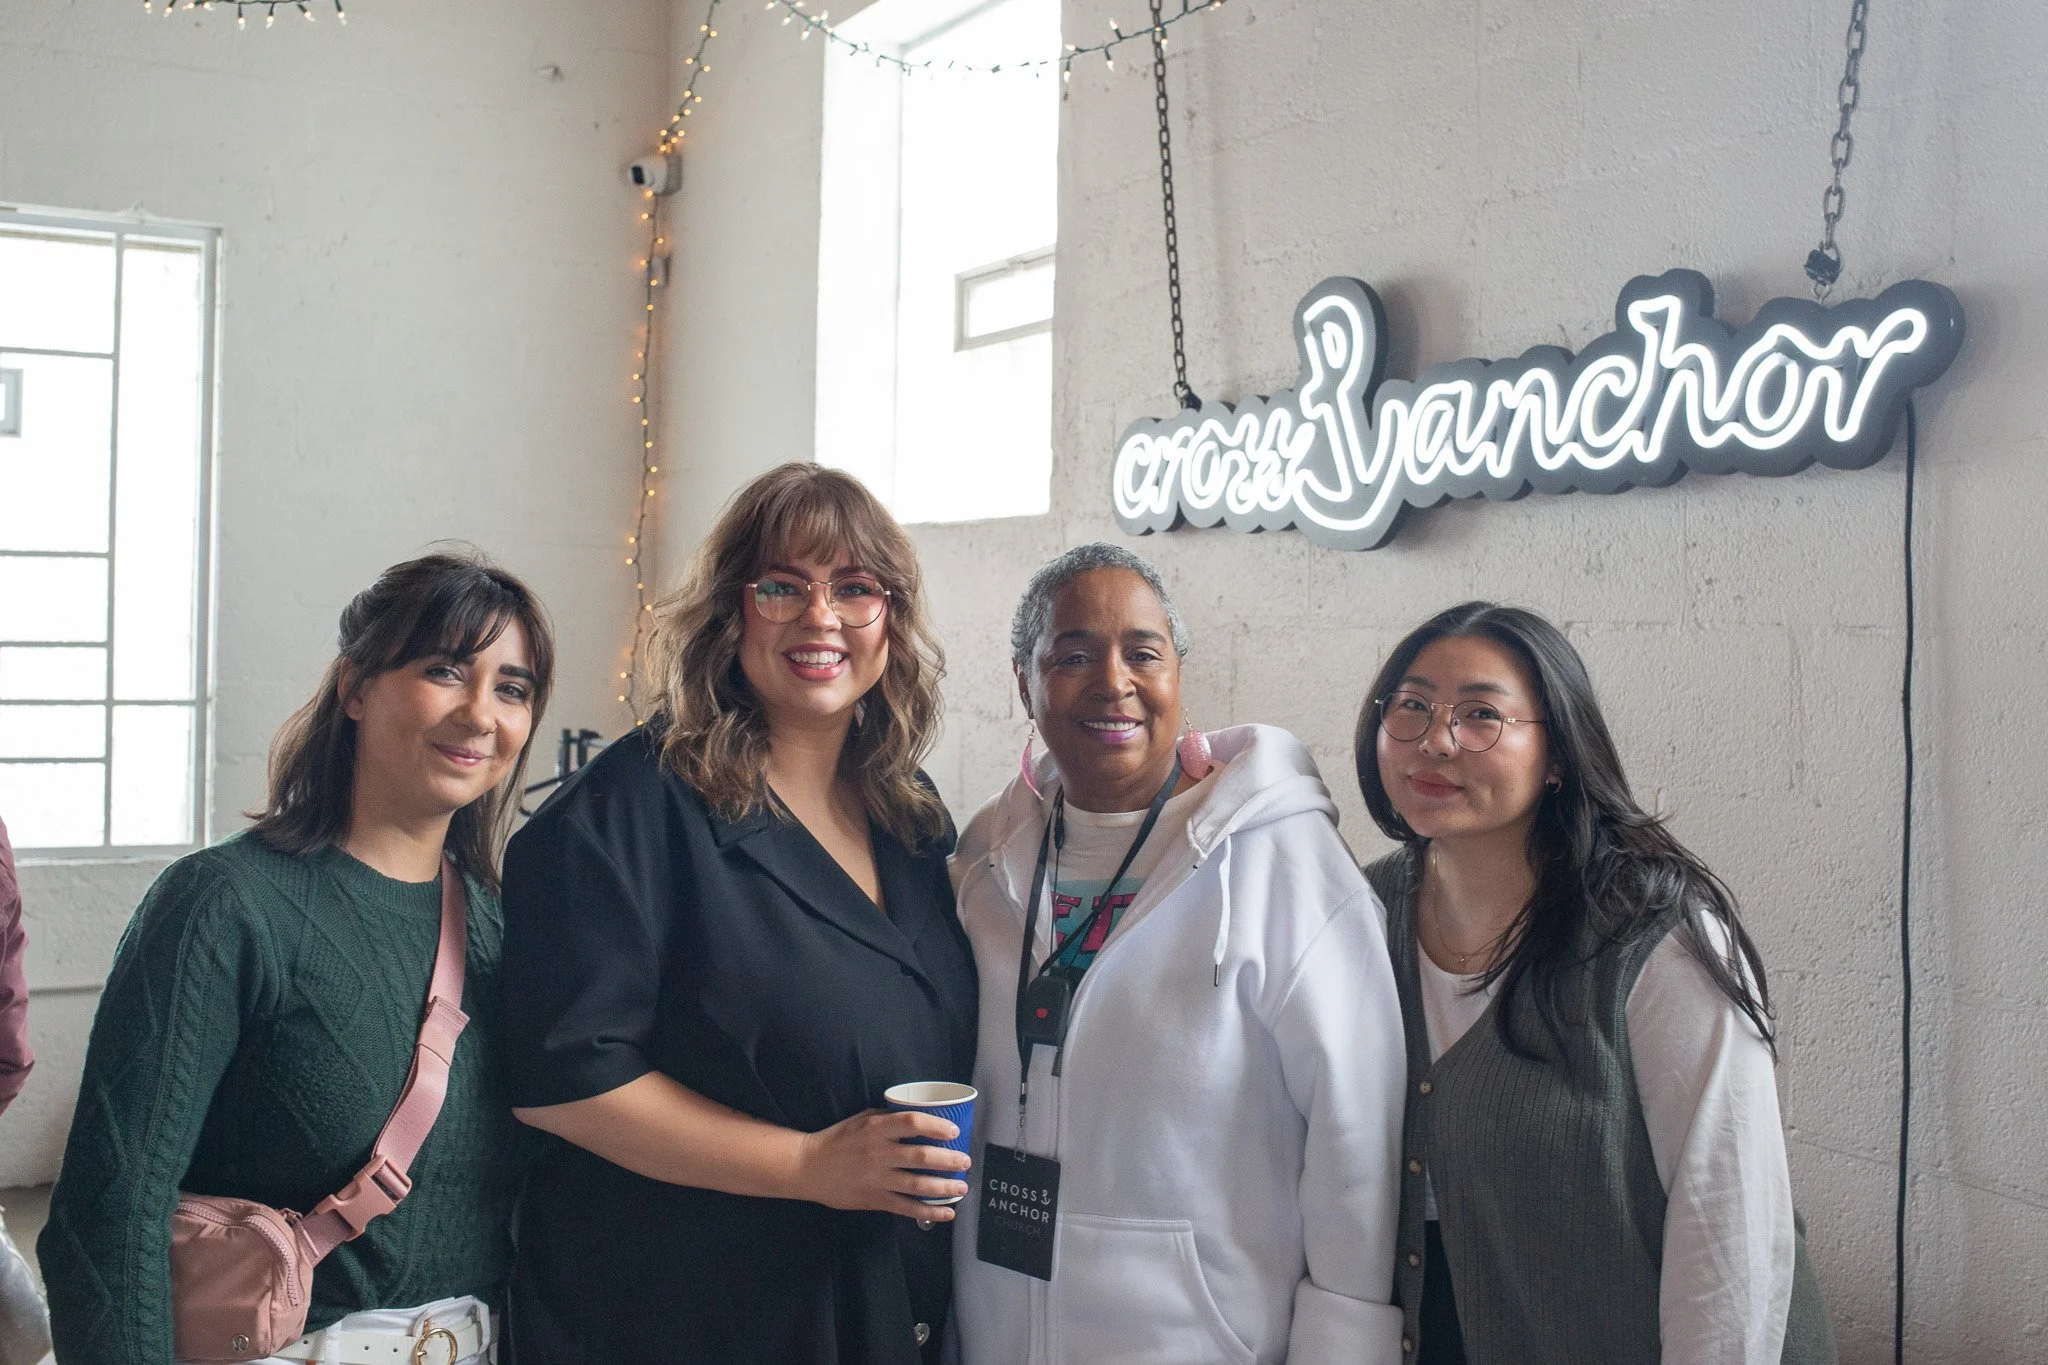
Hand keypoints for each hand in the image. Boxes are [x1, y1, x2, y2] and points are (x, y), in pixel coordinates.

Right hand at [793, 1108, 971, 1221]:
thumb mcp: (862, 1120)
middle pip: (922, 1156)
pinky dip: (929, 1211)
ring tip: (962, 1187)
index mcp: (876, 1129)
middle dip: (950, 1160)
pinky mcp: (874, 1200)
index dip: (937, 1126)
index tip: (953, 1131)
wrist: (808, 1167)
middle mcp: (879, 1153)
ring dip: (945, 1187)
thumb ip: (889, 1119)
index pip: (913, 1123)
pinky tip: (947, 1212)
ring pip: (919, 1184)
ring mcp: (878, 1179)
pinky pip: (907, 1208)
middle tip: (965, 1161)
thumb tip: (919, 1120)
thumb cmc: (837, 1139)